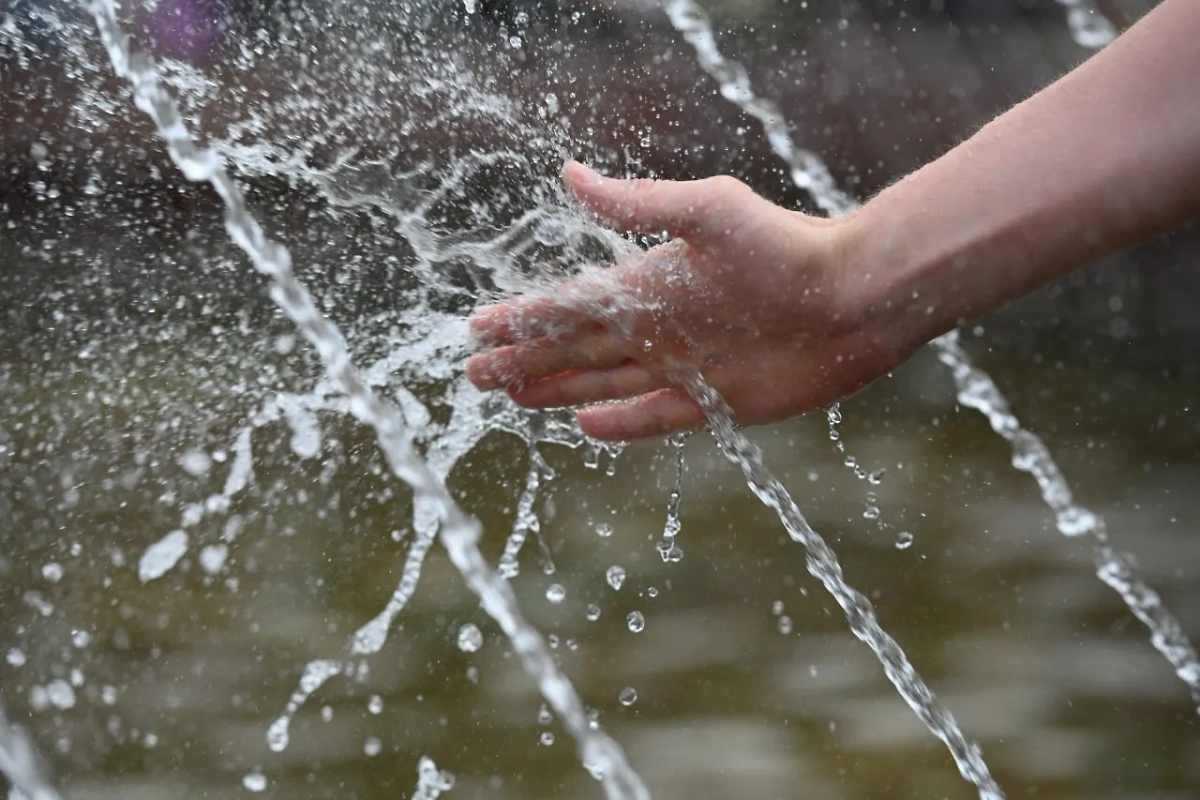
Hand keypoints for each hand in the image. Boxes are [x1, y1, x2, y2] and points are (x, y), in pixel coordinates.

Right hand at [465, 161, 916, 439]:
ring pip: (602, 382)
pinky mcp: (714, 401)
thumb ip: (638, 203)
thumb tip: (568, 174)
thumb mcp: (709, 213)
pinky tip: (585, 424)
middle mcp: (657, 325)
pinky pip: (653, 415)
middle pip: (573, 349)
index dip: (521, 317)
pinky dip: (619, 422)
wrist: (854, 298)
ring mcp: (683, 365)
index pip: (567, 305)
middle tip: (477, 373)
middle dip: (523, 360)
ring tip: (515, 395)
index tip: (476, 326)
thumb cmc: (786, 247)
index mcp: (646, 283)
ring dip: (557, 389)